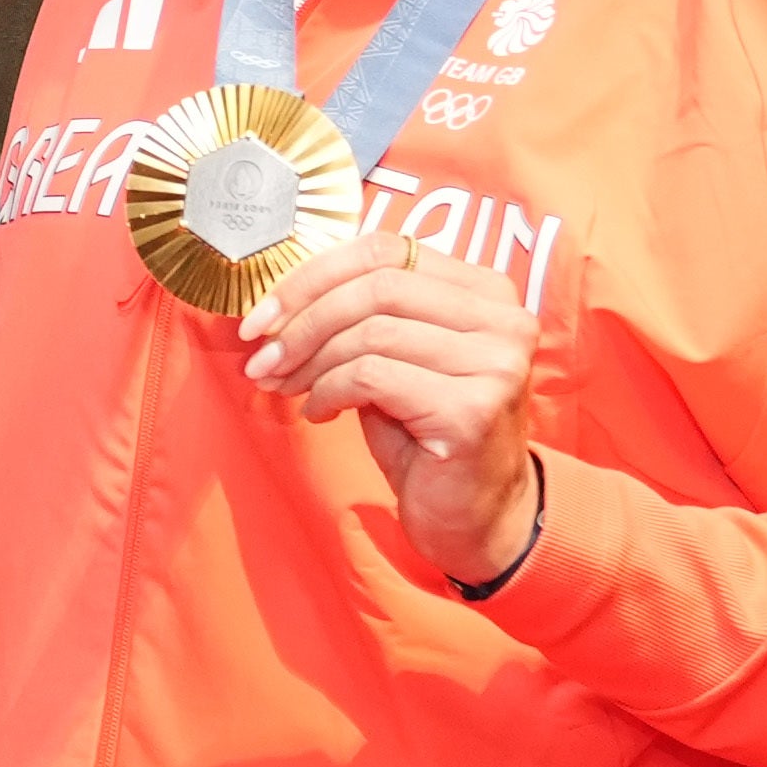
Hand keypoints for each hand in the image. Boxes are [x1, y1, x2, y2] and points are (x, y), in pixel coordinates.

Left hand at [243, 228, 540, 587]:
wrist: (474, 516)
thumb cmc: (426, 436)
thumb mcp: (394, 360)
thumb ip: (360, 318)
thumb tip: (279, 301)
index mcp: (486, 291)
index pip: (386, 249)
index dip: (314, 275)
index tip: (264, 314)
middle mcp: (504, 319)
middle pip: (376, 286)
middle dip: (303, 320)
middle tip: (262, 356)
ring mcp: (495, 363)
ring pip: (370, 332)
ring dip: (310, 361)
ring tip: (284, 387)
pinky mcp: (473, 410)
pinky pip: (372, 377)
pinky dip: (328, 391)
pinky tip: (319, 412)